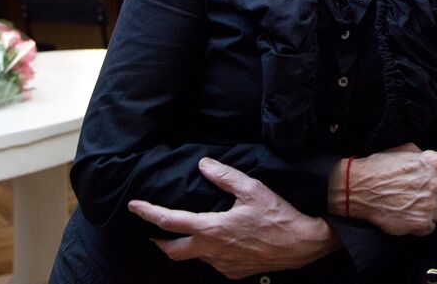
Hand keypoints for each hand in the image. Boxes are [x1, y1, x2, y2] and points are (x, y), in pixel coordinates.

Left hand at [128, 157, 339, 278]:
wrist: (302, 244)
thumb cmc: (278, 215)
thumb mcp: (252, 189)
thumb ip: (225, 176)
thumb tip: (204, 164)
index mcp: (211, 228)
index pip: (170, 221)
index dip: (148, 213)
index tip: (134, 206)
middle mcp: (211, 251)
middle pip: (172, 250)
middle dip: (158, 241)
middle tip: (152, 232)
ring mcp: (222, 265)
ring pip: (194, 257)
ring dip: (187, 245)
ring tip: (190, 232)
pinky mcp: (234, 272)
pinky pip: (214, 263)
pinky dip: (209, 252)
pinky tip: (221, 241)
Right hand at [331, 143, 436, 235]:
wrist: (358, 188)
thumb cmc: (378, 168)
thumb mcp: (406, 149)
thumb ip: (427, 157)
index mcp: (434, 164)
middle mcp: (436, 184)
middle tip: (429, 198)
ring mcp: (429, 205)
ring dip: (432, 213)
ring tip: (415, 205)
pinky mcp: (420, 223)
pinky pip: (431, 228)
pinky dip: (422, 224)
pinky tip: (409, 214)